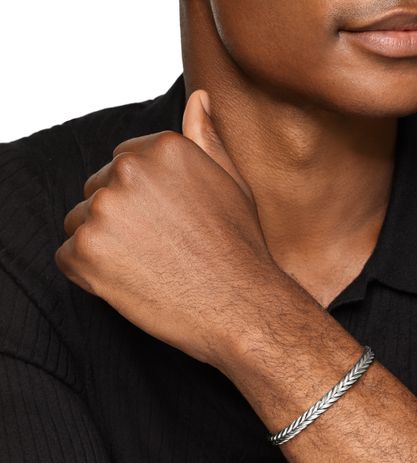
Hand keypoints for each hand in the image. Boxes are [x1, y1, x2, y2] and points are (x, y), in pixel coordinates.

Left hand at [54, 89, 281, 368]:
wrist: (243, 306)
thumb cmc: (241, 248)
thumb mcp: (232, 184)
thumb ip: (206, 138)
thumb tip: (199, 98)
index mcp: (163, 148)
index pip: (122, 166)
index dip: (143, 203)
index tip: (169, 227)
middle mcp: (128, 170)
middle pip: (98, 191)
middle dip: (121, 220)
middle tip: (162, 251)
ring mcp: (104, 210)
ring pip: (81, 223)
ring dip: (105, 247)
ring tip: (150, 268)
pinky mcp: (85, 251)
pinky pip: (69, 257)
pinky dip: (92, 275)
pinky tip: (132, 284)